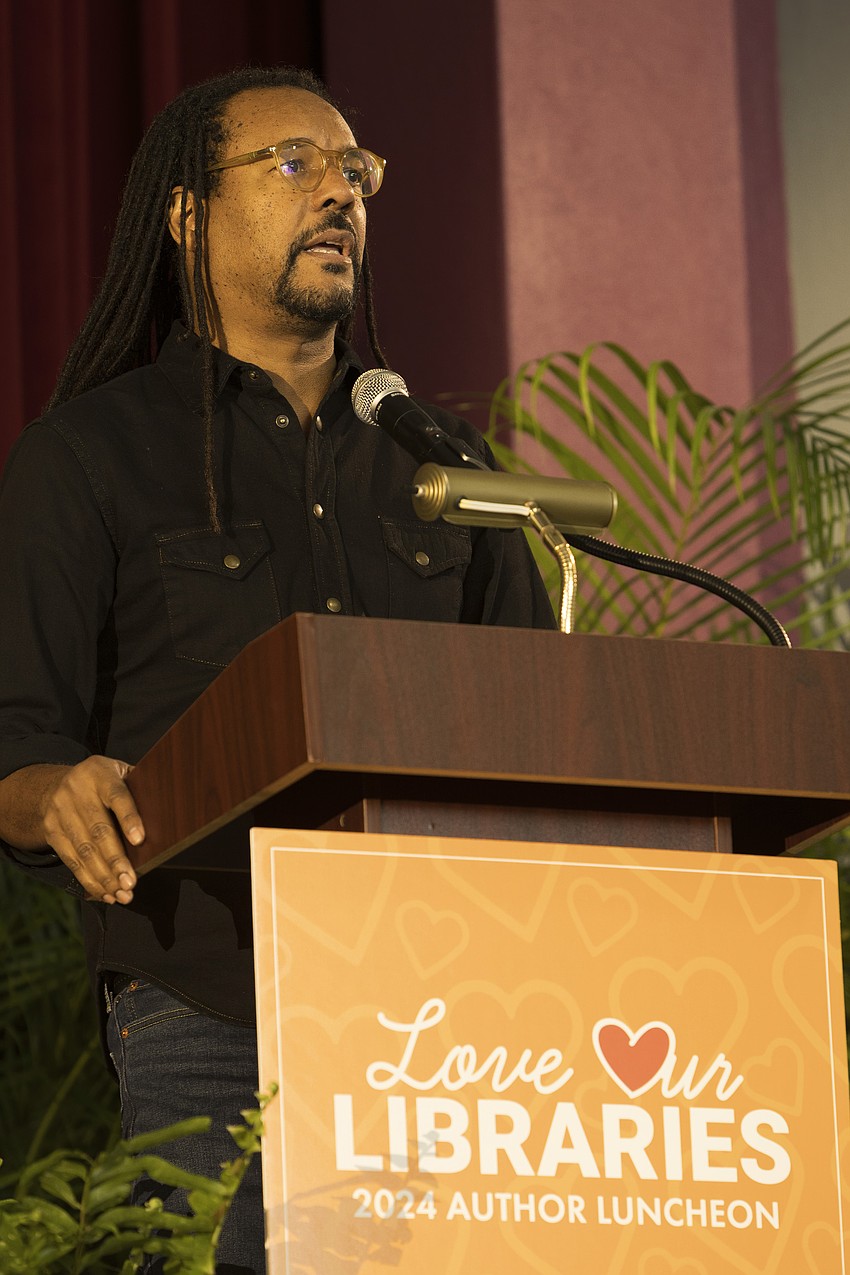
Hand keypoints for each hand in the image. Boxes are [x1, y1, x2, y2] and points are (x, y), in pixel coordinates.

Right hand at [38, 757, 142, 903]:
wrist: (57, 785)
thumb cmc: (102, 783)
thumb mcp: (120, 774)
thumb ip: (139, 789)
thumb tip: (165, 817)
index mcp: (99, 774)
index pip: (116, 796)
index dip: (129, 818)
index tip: (140, 840)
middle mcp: (76, 791)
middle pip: (98, 830)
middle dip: (115, 860)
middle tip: (130, 882)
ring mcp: (60, 812)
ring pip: (83, 850)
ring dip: (104, 876)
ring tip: (122, 893)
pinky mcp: (52, 832)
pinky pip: (71, 860)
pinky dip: (89, 880)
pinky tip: (105, 892)